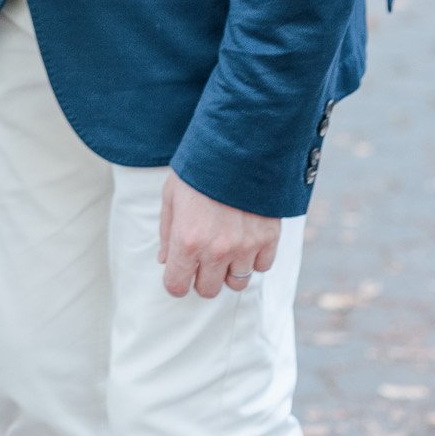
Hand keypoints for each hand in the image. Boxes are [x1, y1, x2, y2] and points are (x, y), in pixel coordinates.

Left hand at [159, 171, 280, 298]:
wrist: (238, 145)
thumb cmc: (199, 168)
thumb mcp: (171, 195)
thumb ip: (167, 232)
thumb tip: (166, 261)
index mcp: (187, 239)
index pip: (177, 285)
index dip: (176, 282)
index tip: (179, 273)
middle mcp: (216, 250)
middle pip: (208, 290)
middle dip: (202, 278)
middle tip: (202, 258)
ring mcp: (245, 246)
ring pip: (237, 283)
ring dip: (229, 270)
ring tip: (226, 247)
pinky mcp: (268, 239)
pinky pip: (261, 267)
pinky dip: (253, 259)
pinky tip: (246, 239)